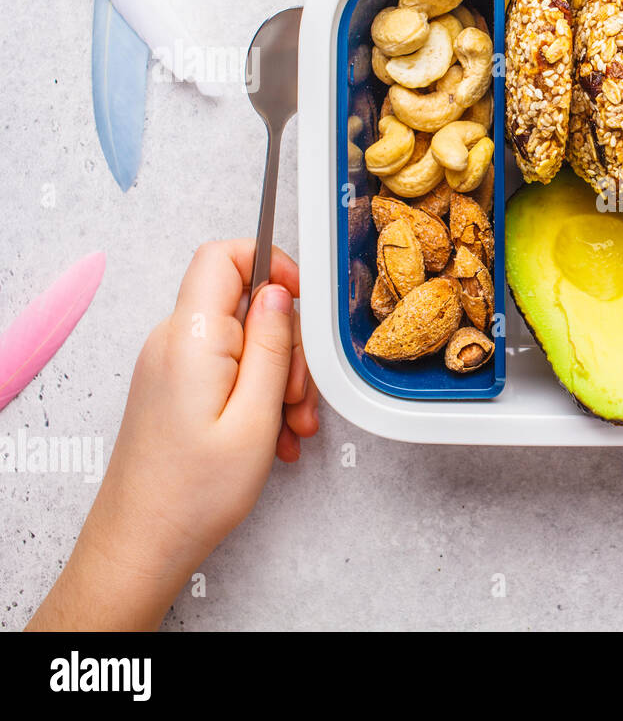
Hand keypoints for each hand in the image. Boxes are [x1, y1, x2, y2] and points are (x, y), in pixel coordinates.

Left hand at [28, 240, 319, 629]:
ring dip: (277, 378)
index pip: (222, 255)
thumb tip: (281, 292)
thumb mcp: (255, 416)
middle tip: (297, 396)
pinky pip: (228, 368)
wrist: (141, 544)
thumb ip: (271, 344)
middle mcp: (173, 342)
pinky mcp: (174, 386)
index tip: (302, 299)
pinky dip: (257, 393)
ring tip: (288, 426)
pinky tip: (273, 434)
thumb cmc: (193, 493)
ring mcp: (171, 364)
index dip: (270, 261)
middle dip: (286, 344)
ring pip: (243, 340)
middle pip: (244, 303)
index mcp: (191, 339)